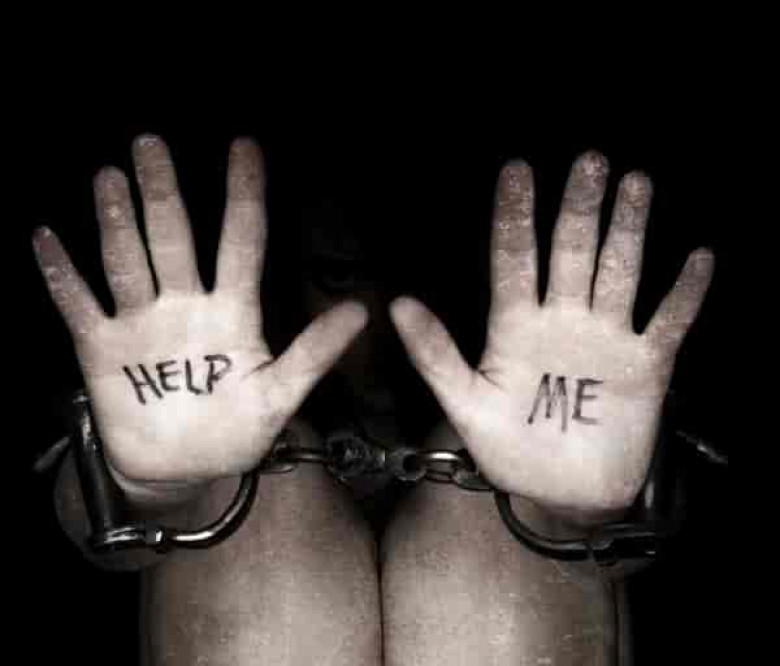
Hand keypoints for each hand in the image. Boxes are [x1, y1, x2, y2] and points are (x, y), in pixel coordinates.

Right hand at [34, 135, 366, 504]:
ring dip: (118, 222)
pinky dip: (62, 277)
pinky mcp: (102, 349)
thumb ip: (314, 353)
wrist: (182, 471)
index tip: (245, 147)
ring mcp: (141, 324)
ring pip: (128, 262)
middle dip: (165, 194)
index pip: (240, 241)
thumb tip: (360, 311)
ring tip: (111, 178)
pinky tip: (47, 238)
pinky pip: (78, 306)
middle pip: (174, 239)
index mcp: (232, 312)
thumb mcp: (279, 395)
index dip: (243, 195)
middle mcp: (186, 306)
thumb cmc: (235, 431)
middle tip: (151, 143)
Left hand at [390, 152, 713, 520]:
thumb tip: (398, 304)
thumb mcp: (465, 403)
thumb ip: (435, 355)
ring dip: (628, 231)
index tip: (516, 171)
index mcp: (516, 326)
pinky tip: (698, 259)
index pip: (513, 260)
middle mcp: (562, 320)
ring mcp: (606, 339)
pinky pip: (668, 323)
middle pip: (570, 253)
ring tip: (635, 183)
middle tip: (588, 161)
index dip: (515, 218)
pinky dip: (684, 296)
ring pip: (619, 273)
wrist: (561, 494)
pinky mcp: (645, 366)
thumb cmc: (509, 450)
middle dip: (578, 209)